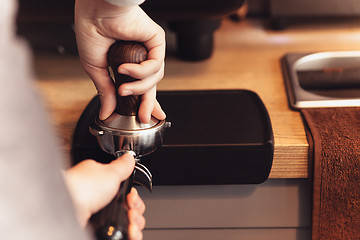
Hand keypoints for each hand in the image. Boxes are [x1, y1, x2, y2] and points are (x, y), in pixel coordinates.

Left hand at [64, 154, 145, 239]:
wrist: (67, 209)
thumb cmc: (82, 188)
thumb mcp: (109, 171)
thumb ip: (122, 166)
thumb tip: (129, 157)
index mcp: (102, 183)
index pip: (126, 191)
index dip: (134, 194)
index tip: (132, 196)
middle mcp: (101, 199)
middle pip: (129, 207)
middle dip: (136, 209)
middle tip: (131, 209)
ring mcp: (100, 215)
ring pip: (127, 221)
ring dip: (135, 222)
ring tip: (130, 221)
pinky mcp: (99, 229)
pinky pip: (121, 233)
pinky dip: (129, 233)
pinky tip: (130, 231)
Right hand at [75, 0, 165, 122]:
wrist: (94, 11)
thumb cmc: (92, 31)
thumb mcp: (96, 69)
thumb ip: (105, 91)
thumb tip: (106, 112)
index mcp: (128, 63)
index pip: (140, 87)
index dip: (142, 103)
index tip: (143, 118)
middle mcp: (141, 58)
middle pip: (151, 86)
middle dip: (148, 103)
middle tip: (144, 117)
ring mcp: (149, 50)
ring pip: (154, 79)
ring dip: (138, 88)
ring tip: (122, 88)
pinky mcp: (157, 41)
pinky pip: (154, 65)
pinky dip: (140, 71)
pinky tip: (125, 67)